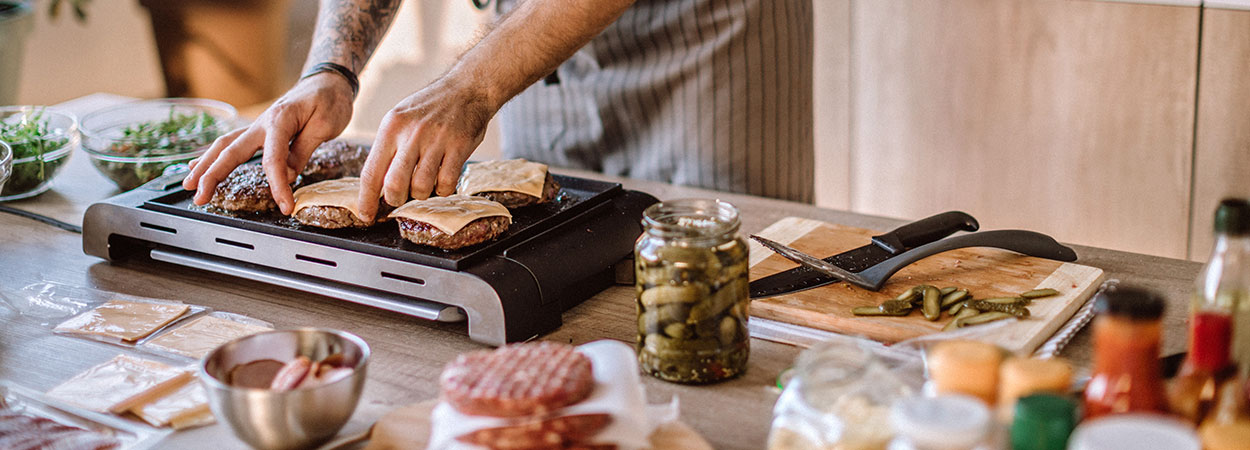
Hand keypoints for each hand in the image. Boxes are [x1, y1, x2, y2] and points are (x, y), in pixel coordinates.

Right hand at [182, 73, 354, 213]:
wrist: (327, 81)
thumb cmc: (330, 100)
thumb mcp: (325, 125)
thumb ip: (303, 150)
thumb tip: (287, 174)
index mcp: (280, 121)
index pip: (273, 160)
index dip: (278, 185)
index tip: (285, 206)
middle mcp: (262, 122)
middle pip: (231, 151)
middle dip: (213, 175)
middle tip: (199, 197)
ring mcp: (258, 126)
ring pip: (224, 146)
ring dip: (205, 165)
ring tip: (188, 184)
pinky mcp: (260, 130)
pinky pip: (232, 143)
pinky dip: (214, 156)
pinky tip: (199, 165)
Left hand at [356, 77, 493, 219]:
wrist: (467, 88)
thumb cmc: (430, 107)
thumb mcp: (400, 118)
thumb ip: (389, 148)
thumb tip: (377, 185)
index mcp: (391, 127)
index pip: (371, 172)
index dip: (366, 199)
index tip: (366, 215)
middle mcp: (411, 134)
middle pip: (394, 185)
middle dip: (396, 199)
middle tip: (401, 197)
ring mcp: (436, 141)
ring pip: (421, 188)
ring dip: (422, 194)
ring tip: (426, 182)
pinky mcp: (459, 147)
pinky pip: (446, 184)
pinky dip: (443, 189)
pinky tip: (443, 178)